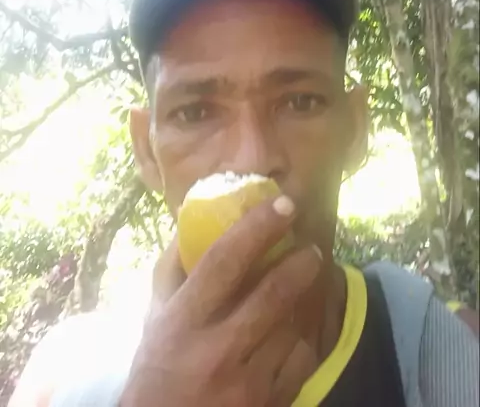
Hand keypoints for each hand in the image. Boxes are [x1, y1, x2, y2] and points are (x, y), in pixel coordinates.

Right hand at [120, 195, 321, 406]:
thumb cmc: (156, 371)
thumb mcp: (154, 320)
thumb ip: (172, 271)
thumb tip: (194, 220)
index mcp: (182, 322)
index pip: (223, 262)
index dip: (257, 227)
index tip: (282, 205)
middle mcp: (216, 350)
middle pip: (272, 293)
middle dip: (300, 262)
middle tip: (309, 246)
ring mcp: (247, 383)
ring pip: (294, 325)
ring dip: (306, 298)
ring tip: (308, 281)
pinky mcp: (271, 405)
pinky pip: (303, 359)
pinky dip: (305, 335)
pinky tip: (299, 324)